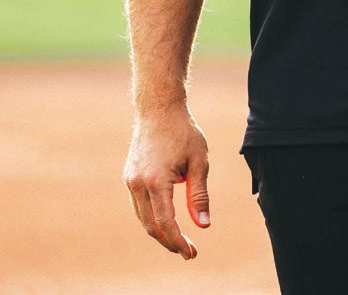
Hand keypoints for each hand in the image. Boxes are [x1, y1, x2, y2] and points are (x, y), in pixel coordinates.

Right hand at [124, 107, 210, 258]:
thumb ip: (199, 195)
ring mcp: (130, 180)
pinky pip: (139, 205)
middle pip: (151, 225)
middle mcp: (138, 183)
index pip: (166, 222)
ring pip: (143, 217)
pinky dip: (152, 216)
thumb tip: (203, 225)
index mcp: (156, 180)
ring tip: (179, 240)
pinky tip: (167, 220)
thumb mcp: (199, 161)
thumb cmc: (183, 131)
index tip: (191, 253)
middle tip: (189, 251)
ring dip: (160, 231)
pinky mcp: (129, 176)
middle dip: (170, 241)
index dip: (178, 241)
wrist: (158, 108)